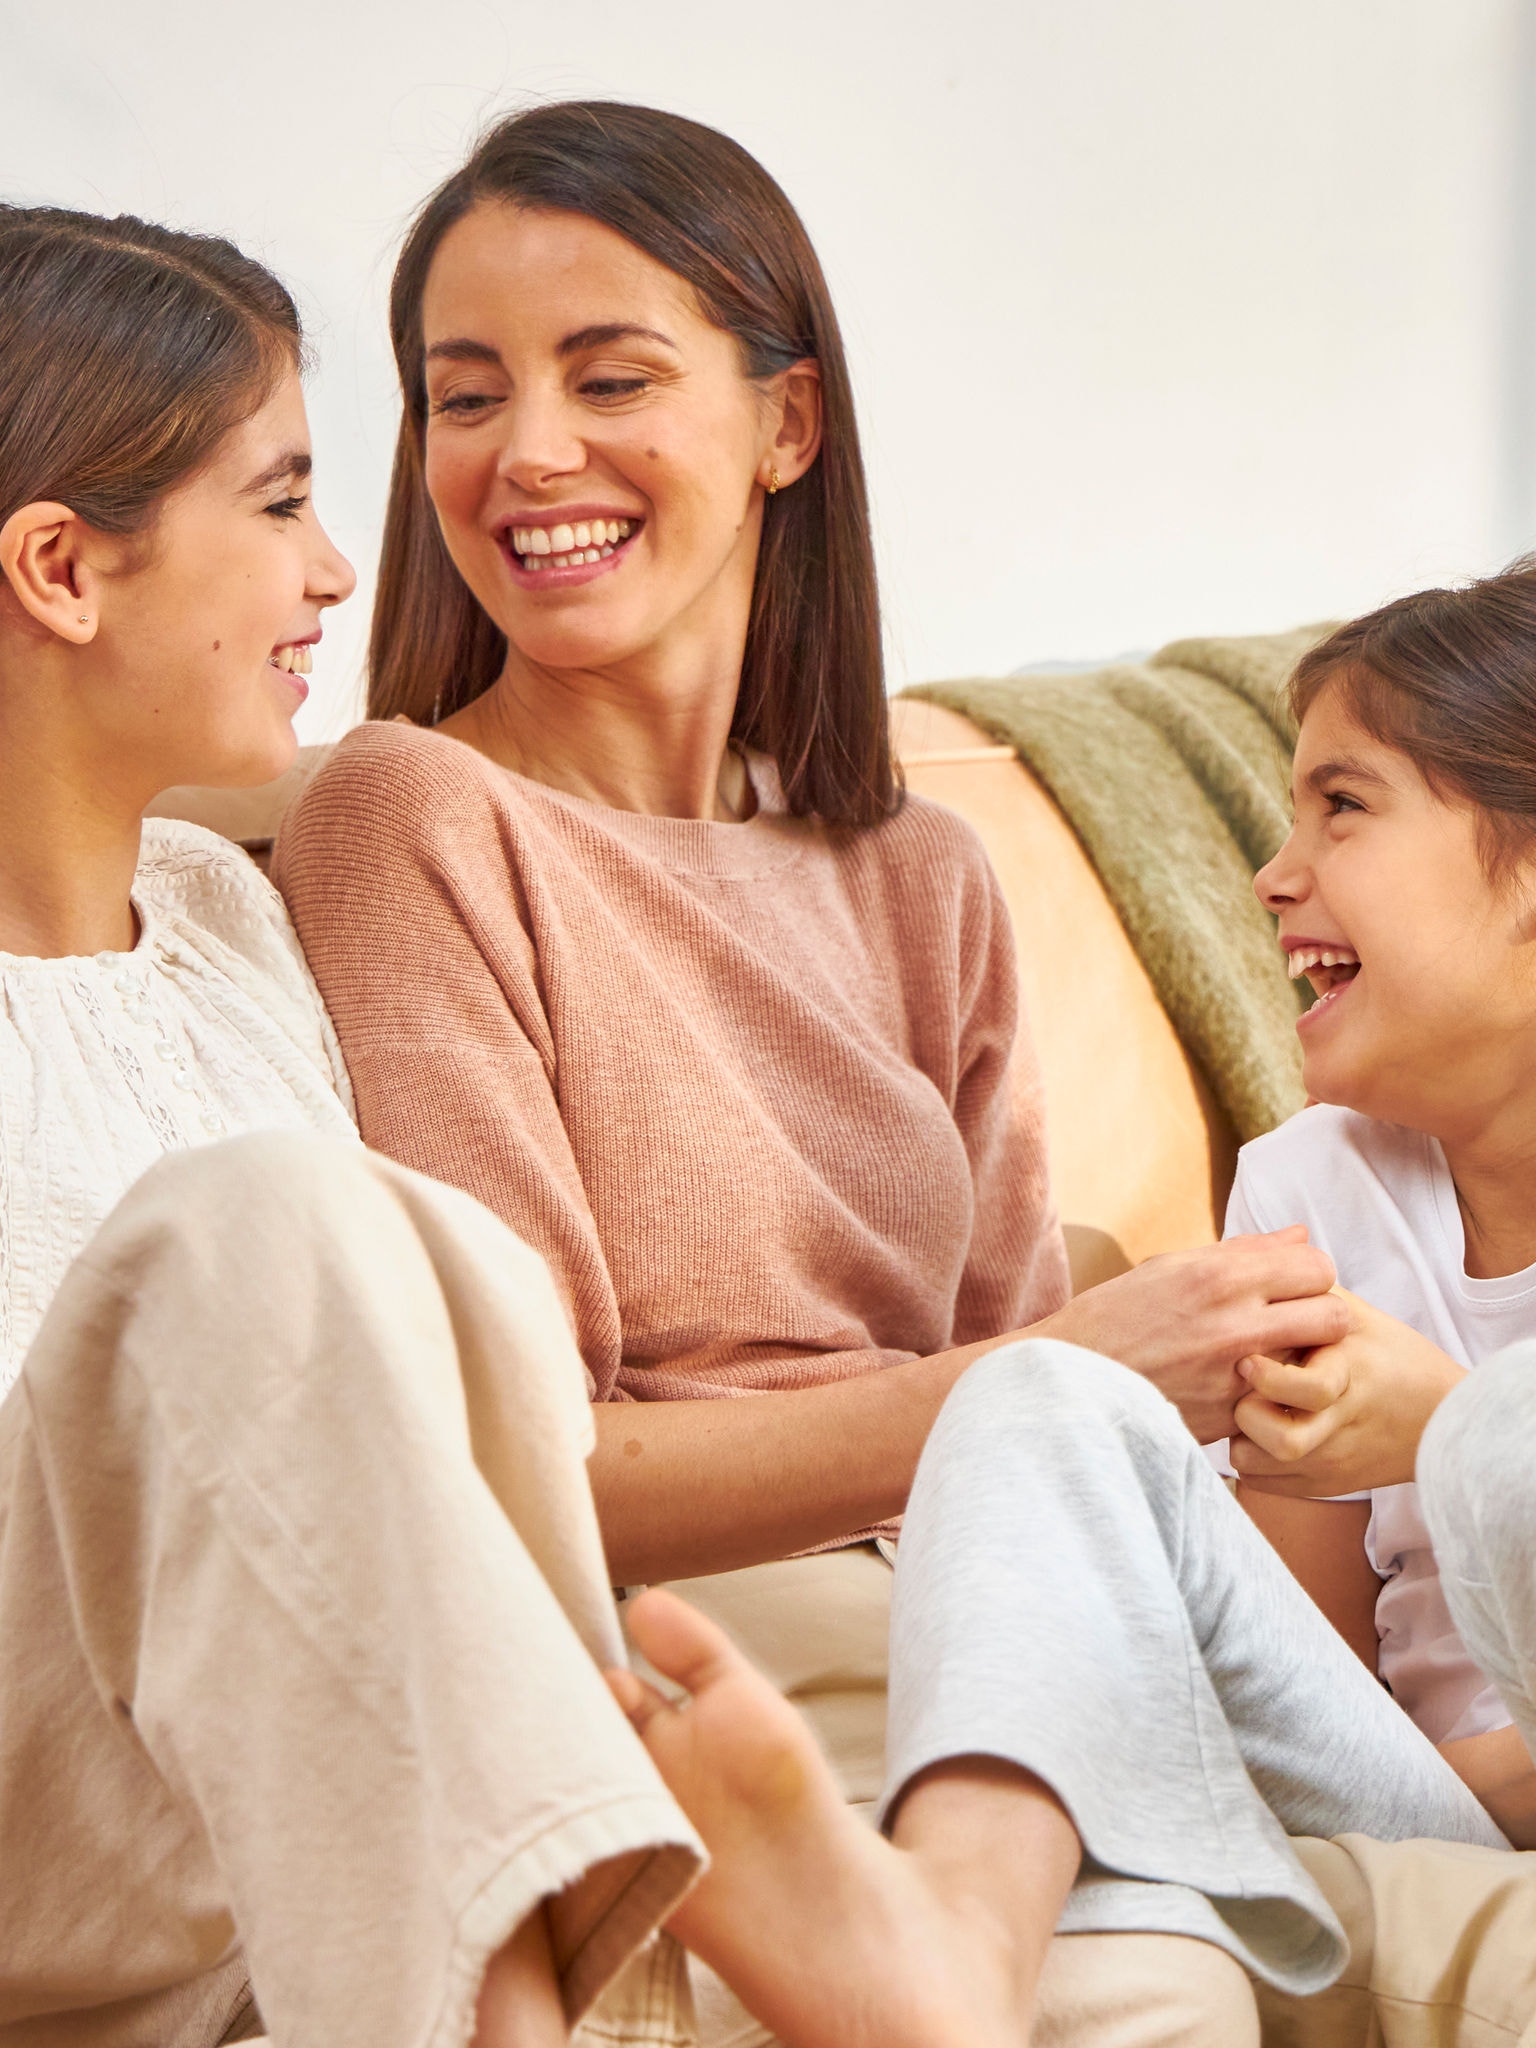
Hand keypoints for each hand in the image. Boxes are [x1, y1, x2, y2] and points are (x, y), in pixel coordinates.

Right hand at [1041, 1227, 1347, 1443]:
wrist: (1068, 1380)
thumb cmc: (1116, 1315)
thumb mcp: (1171, 1268)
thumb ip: (1244, 1253)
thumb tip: (1300, 1237)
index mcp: (1219, 1276)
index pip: (1316, 1267)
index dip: (1309, 1275)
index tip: (1291, 1285)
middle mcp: (1234, 1325)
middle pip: (1334, 1316)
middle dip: (1321, 1316)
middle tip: (1296, 1322)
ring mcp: (1235, 1377)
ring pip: (1316, 1364)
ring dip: (1304, 1358)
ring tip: (1276, 1355)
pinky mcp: (1229, 1418)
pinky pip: (1279, 1400)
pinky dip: (1271, 1393)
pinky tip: (1243, 1386)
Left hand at [1230, 1288, 1466, 1493]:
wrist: (1441, 1420)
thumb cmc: (1390, 1356)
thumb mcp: (1358, 1315)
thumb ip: (1312, 1288)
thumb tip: (1276, 1243)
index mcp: (1350, 1375)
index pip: (1309, 1389)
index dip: (1271, 1377)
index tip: (1248, 1360)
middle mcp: (1340, 1424)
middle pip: (1281, 1441)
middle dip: (1247, 1415)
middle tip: (1243, 1390)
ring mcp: (1331, 1461)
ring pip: (1260, 1465)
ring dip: (1241, 1438)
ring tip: (1248, 1410)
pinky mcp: (1322, 1485)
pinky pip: (1261, 1482)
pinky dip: (1250, 1459)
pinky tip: (1256, 1432)